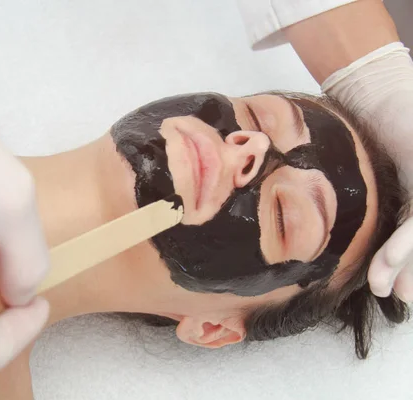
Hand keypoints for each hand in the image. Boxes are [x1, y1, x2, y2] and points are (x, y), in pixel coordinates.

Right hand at [322, 42, 412, 301]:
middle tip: (399, 298)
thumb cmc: (353, 122)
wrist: (366, 85)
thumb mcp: (350, 167)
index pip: (411, 230)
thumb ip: (349, 192)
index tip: (390, 289)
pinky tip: (390, 263)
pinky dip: (406, 242)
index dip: (402, 261)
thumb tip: (318, 219)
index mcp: (409, 186)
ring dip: (406, 263)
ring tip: (389, 291)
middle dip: (411, 271)